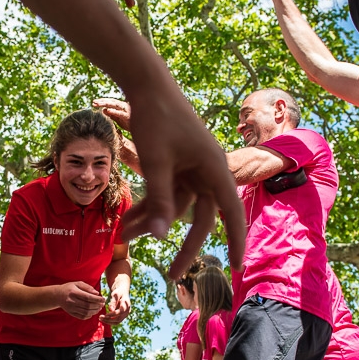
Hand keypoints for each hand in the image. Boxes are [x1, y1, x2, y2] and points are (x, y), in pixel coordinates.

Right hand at [57, 281, 105, 319]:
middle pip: (88, 306)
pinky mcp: (71, 313)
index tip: (103, 299)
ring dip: (95, 311)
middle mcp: (71, 301)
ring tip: (99, 308)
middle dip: (97, 306)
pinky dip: (89, 315)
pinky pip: (82, 317)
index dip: (97, 299)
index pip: (88, 297)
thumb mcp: (77, 284)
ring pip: (86, 312)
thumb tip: (97, 294)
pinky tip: (92, 312)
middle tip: (102, 304)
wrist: (57, 295)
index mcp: (73, 292)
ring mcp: (71, 308)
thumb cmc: (70, 288)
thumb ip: (88, 288)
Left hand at [92, 97, 130, 130]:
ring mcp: (126, 110)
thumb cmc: (130, 123)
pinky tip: (107, 110)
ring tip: (97, 104)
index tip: (93, 102)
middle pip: (111, 102)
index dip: (102, 101)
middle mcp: (123, 106)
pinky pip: (120, 113)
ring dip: (105, 104)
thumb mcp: (119, 119)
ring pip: (114, 105)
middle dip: (102, 101)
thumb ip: (112, 114)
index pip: (110, 102)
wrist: (141, 129)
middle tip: (93, 102)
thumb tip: (103, 110)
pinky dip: (113, 111)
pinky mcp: (128, 116)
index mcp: (121, 106)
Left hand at [99, 288, 130, 324]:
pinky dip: (110, 321)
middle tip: (100, 317)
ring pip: (117, 322)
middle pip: (118, 319)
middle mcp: (127, 311)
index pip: (120, 312)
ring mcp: (125, 314)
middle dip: (108, 319)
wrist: (122, 292)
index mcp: (126, 305)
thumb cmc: (118, 292)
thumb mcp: (115, 295)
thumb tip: (111, 310)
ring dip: (108, 322)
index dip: (112, 314)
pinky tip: (103, 319)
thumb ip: (113, 302)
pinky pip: (116, 321)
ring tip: (100, 319)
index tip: (104, 314)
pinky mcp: (122, 316)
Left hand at [109, 86, 245, 276]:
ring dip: (150, 221)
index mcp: (214, 169)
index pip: (231, 213)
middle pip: (200, 218)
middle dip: (182, 246)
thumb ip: (158, 200)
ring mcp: (193, 168)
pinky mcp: (177, 165)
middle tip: (170, 275)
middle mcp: (208, 171)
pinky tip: (126, 219)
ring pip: (175, 207)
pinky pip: (165, 193)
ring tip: (122, 236)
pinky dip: (147, 204)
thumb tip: (158, 237)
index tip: (237, 266)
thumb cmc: (156, 118)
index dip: (236, 240)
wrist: (146, 84)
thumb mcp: (155, 163)